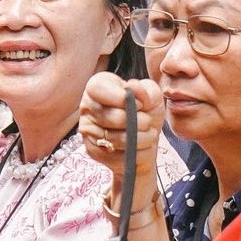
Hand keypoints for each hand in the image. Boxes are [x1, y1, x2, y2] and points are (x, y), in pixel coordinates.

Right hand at [79, 72, 160, 210]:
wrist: (144, 149)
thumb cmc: (146, 118)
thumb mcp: (154, 99)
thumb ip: (148, 89)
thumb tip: (135, 91)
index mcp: (98, 88)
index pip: (98, 87)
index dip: (121, 96)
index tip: (137, 103)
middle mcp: (86, 107)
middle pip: (110, 114)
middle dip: (137, 121)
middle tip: (147, 124)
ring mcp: (86, 131)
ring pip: (112, 135)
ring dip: (138, 138)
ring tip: (148, 137)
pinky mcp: (91, 151)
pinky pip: (112, 153)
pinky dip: (131, 153)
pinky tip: (137, 150)